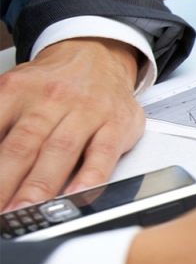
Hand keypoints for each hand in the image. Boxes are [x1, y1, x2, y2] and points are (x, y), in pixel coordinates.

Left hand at [0, 38, 143, 210]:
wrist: (98, 54)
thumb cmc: (53, 84)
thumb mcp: (13, 91)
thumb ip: (1, 123)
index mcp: (17, 90)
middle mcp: (51, 98)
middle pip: (24, 145)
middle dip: (6, 181)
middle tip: (0, 209)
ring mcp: (87, 111)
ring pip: (61, 150)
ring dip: (41, 185)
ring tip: (26, 209)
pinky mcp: (116, 124)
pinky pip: (103, 153)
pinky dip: (90, 176)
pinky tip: (77, 194)